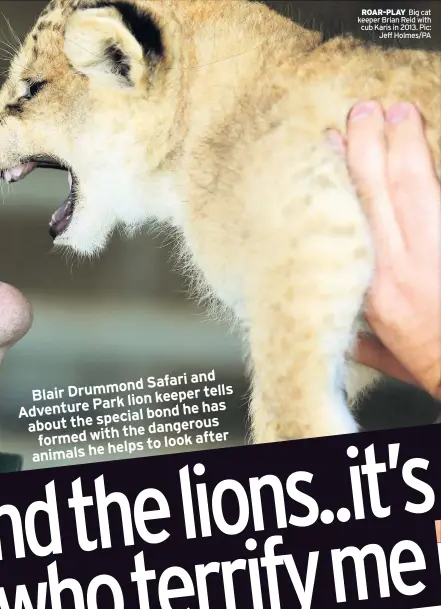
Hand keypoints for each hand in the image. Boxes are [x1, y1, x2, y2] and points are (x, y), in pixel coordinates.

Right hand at [328, 101, 440, 398]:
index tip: (330, 144)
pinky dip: (433, 172)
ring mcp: (434, 253)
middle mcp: (400, 266)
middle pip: (383, 192)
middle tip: (365, 112)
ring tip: (399, 115)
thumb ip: (363, 339)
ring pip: (418, 188)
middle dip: (371, 146)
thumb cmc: (434, 365)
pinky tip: (426, 150)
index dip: (340, 175)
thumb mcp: (388, 357)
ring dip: (407, 147)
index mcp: (373, 289)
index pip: (350, 218)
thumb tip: (345, 332)